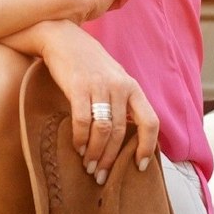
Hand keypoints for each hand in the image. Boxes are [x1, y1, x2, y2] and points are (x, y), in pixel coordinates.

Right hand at [35, 25, 159, 185]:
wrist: (63, 38)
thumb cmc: (88, 63)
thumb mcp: (113, 78)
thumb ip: (122, 102)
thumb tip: (125, 136)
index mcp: (132, 87)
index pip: (150, 121)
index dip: (147, 146)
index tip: (139, 165)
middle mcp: (120, 86)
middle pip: (121, 132)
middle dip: (111, 159)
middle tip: (101, 175)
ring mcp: (99, 86)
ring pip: (103, 129)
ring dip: (95, 153)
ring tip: (88, 166)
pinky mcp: (78, 86)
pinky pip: (82, 120)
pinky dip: (80, 138)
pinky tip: (77, 148)